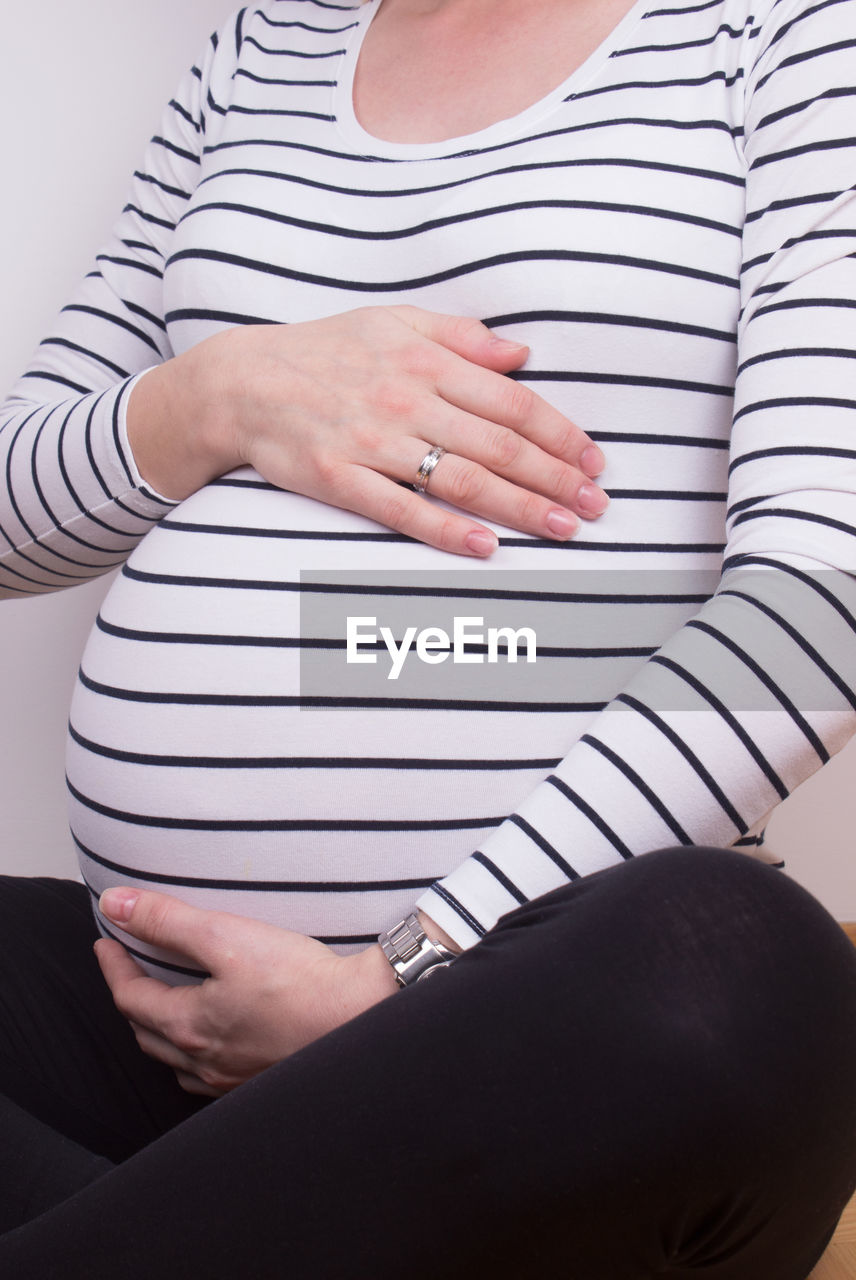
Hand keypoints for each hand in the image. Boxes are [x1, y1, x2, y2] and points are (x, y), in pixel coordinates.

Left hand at [94, 887, 397, 1096]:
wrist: (363, 1015)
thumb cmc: (300, 981)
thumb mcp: (227, 936)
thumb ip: (168, 920)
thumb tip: (115, 906)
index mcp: (189, 1027)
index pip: (130, 997)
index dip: (113, 967)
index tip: (106, 942)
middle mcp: (205, 1062)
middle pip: (146, 1032)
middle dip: (130, 997)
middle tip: (128, 968)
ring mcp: (233, 1079)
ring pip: (176, 1061)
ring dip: (158, 1031)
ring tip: (162, 1004)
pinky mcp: (262, 1081)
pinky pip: (208, 1076)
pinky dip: (193, 1055)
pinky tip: (211, 1042)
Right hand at [128, 305, 607, 556]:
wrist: (241, 383)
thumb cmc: (324, 350)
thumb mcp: (392, 321)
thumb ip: (459, 335)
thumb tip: (521, 354)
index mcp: (424, 358)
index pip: (510, 400)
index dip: (558, 433)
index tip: (592, 459)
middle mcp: (405, 398)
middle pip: (498, 445)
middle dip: (556, 477)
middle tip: (597, 505)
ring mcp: (372, 442)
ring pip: (462, 480)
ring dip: (520, 507)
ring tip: (565, 528)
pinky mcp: (341, 480)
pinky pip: (402, 510)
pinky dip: (445, 530)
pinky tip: (486, 547)